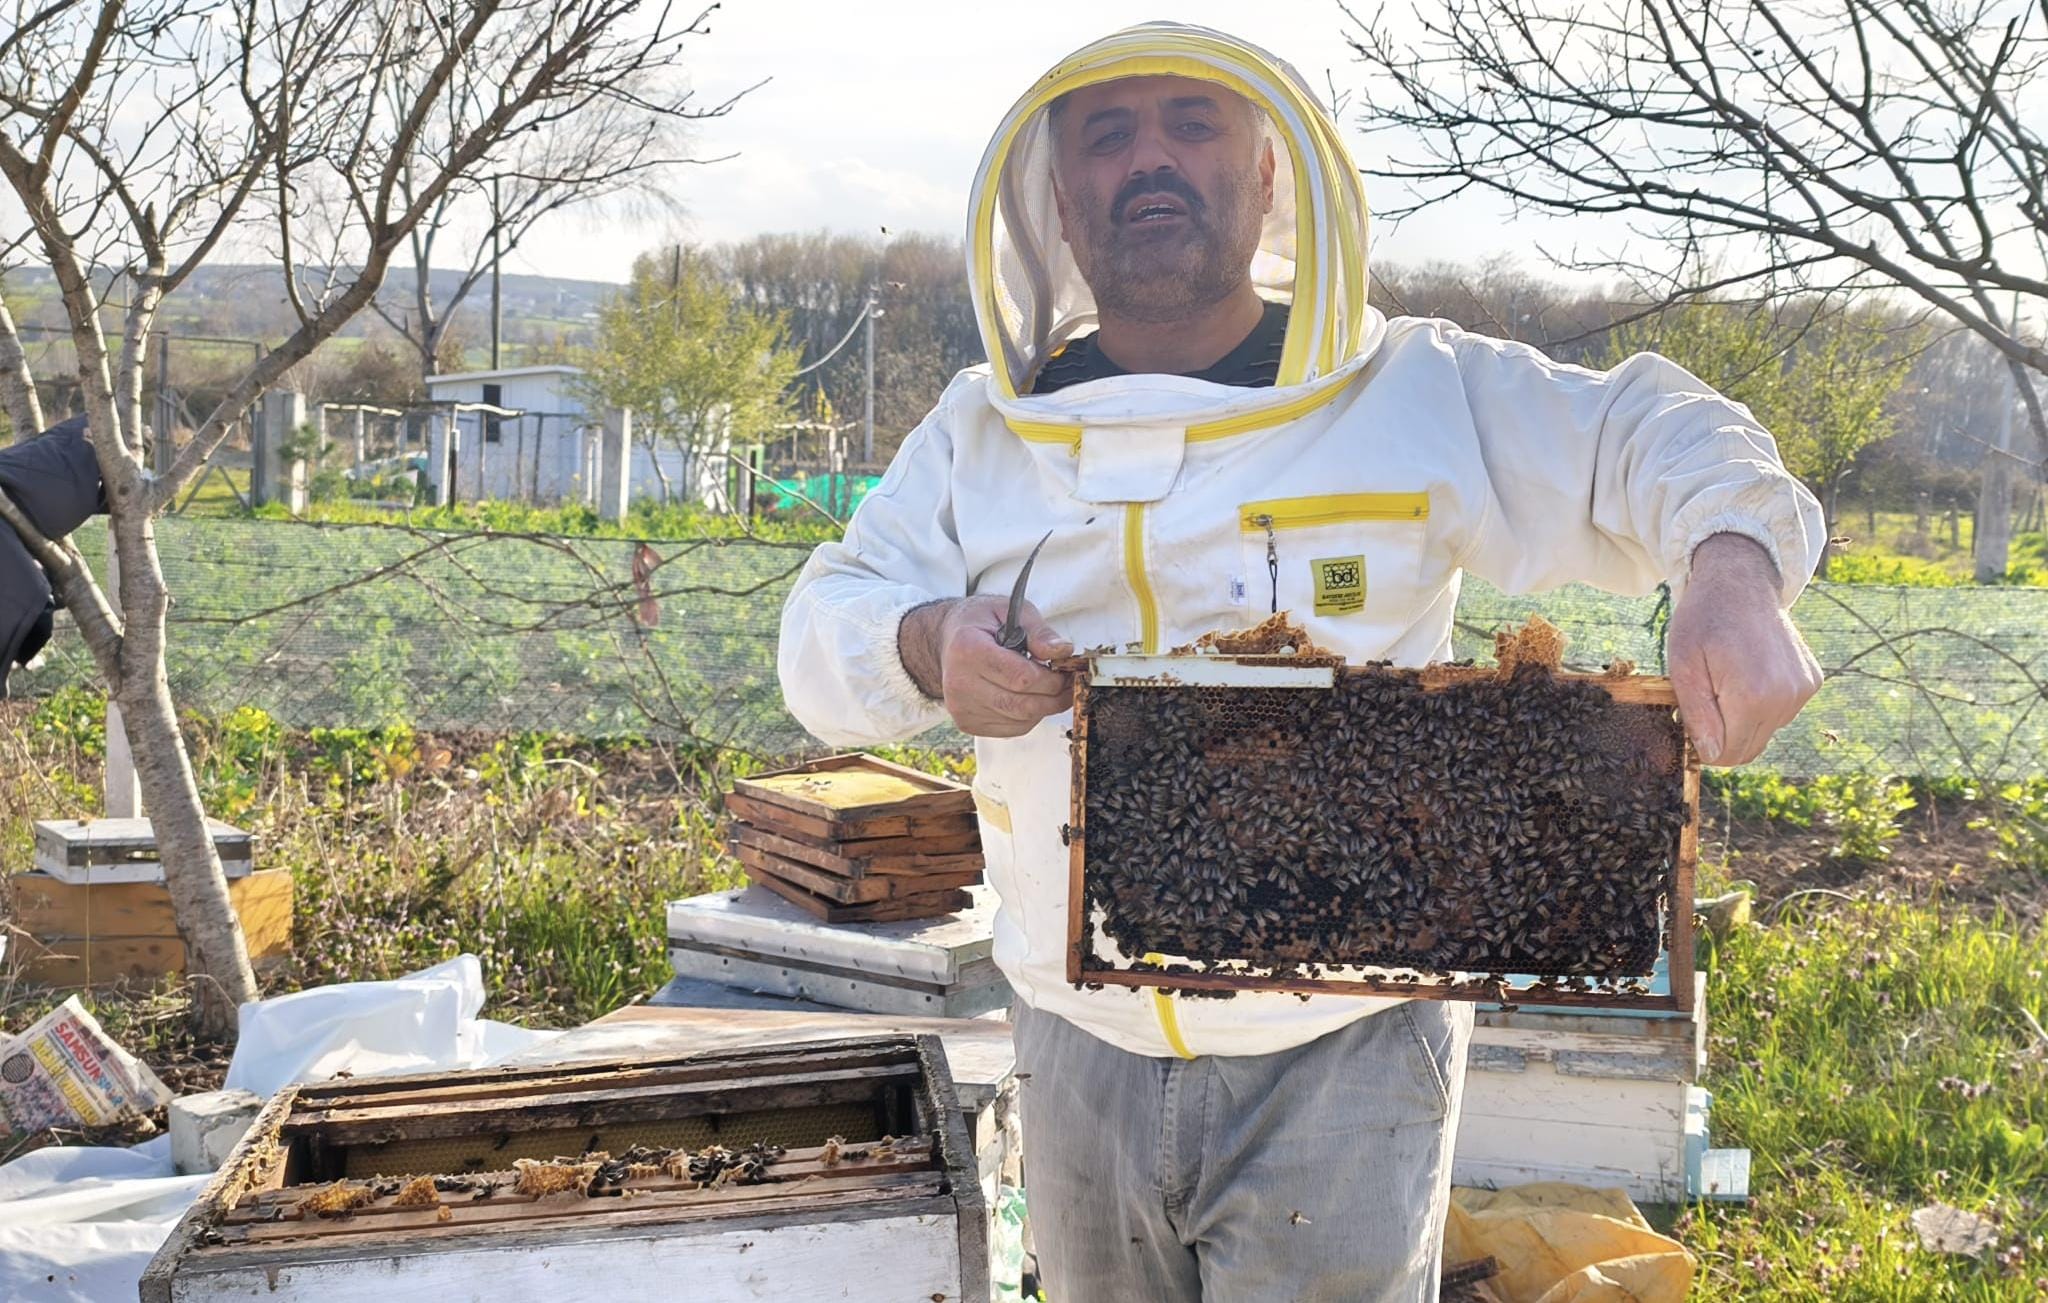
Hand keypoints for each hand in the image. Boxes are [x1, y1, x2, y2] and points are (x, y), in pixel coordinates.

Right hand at [899, 595, 1073, 737]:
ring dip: (1044, 707)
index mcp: (968, 649)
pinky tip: (1031, 697)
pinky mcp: (967, 723)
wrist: (946, 641)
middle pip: (1022, 704)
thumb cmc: (980, 622)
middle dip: (1055, 697)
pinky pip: (1013, 728)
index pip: (1021, 677)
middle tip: (1069, 684)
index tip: (1067, 671)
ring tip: (1051, 688)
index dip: (1052, 679)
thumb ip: (1038, 630)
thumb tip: (1062, 651)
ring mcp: (961, 708)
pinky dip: (1030, 716)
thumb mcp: (1010, 610)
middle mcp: (959, 683)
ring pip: (1021, 720)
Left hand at [1666, 533, 1821, 765]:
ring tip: (1728, 680)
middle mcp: (1785, 697)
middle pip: (1748, 749)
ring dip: (1742, 719)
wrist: (1741, 583)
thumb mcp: (1683, 667)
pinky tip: (1750, 672)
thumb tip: (1712, 755)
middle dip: (1723, 736)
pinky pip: (1781, 713)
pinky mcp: (1811, 682)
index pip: (1727, 754)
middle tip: (1706, 699)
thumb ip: (1698, 715)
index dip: (1703, 744)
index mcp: (1752, 697)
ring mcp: (1802, 690)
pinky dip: (1762, 704)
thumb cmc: (1703, 622)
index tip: (1691, 719)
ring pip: (1765, 733)